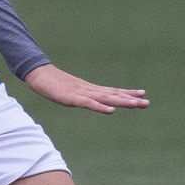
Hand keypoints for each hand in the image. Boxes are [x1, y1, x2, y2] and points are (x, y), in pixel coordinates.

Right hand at [22, 64, 148, 114]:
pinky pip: (89, 104)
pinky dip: (101, 107)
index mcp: (88, 90)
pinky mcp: (72, 98)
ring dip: (121, 102)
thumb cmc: (51, 83)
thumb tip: (84, 98)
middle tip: (146, 102)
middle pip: (112, 95)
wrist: (38, 73)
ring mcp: (81, 93)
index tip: (142, 94)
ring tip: (136, 104)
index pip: (111, 91)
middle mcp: (89, 90)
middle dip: (130, 99)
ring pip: (105, 98)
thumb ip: (77, 95)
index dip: (127, 93)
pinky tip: (111, 110)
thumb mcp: (67, 91)